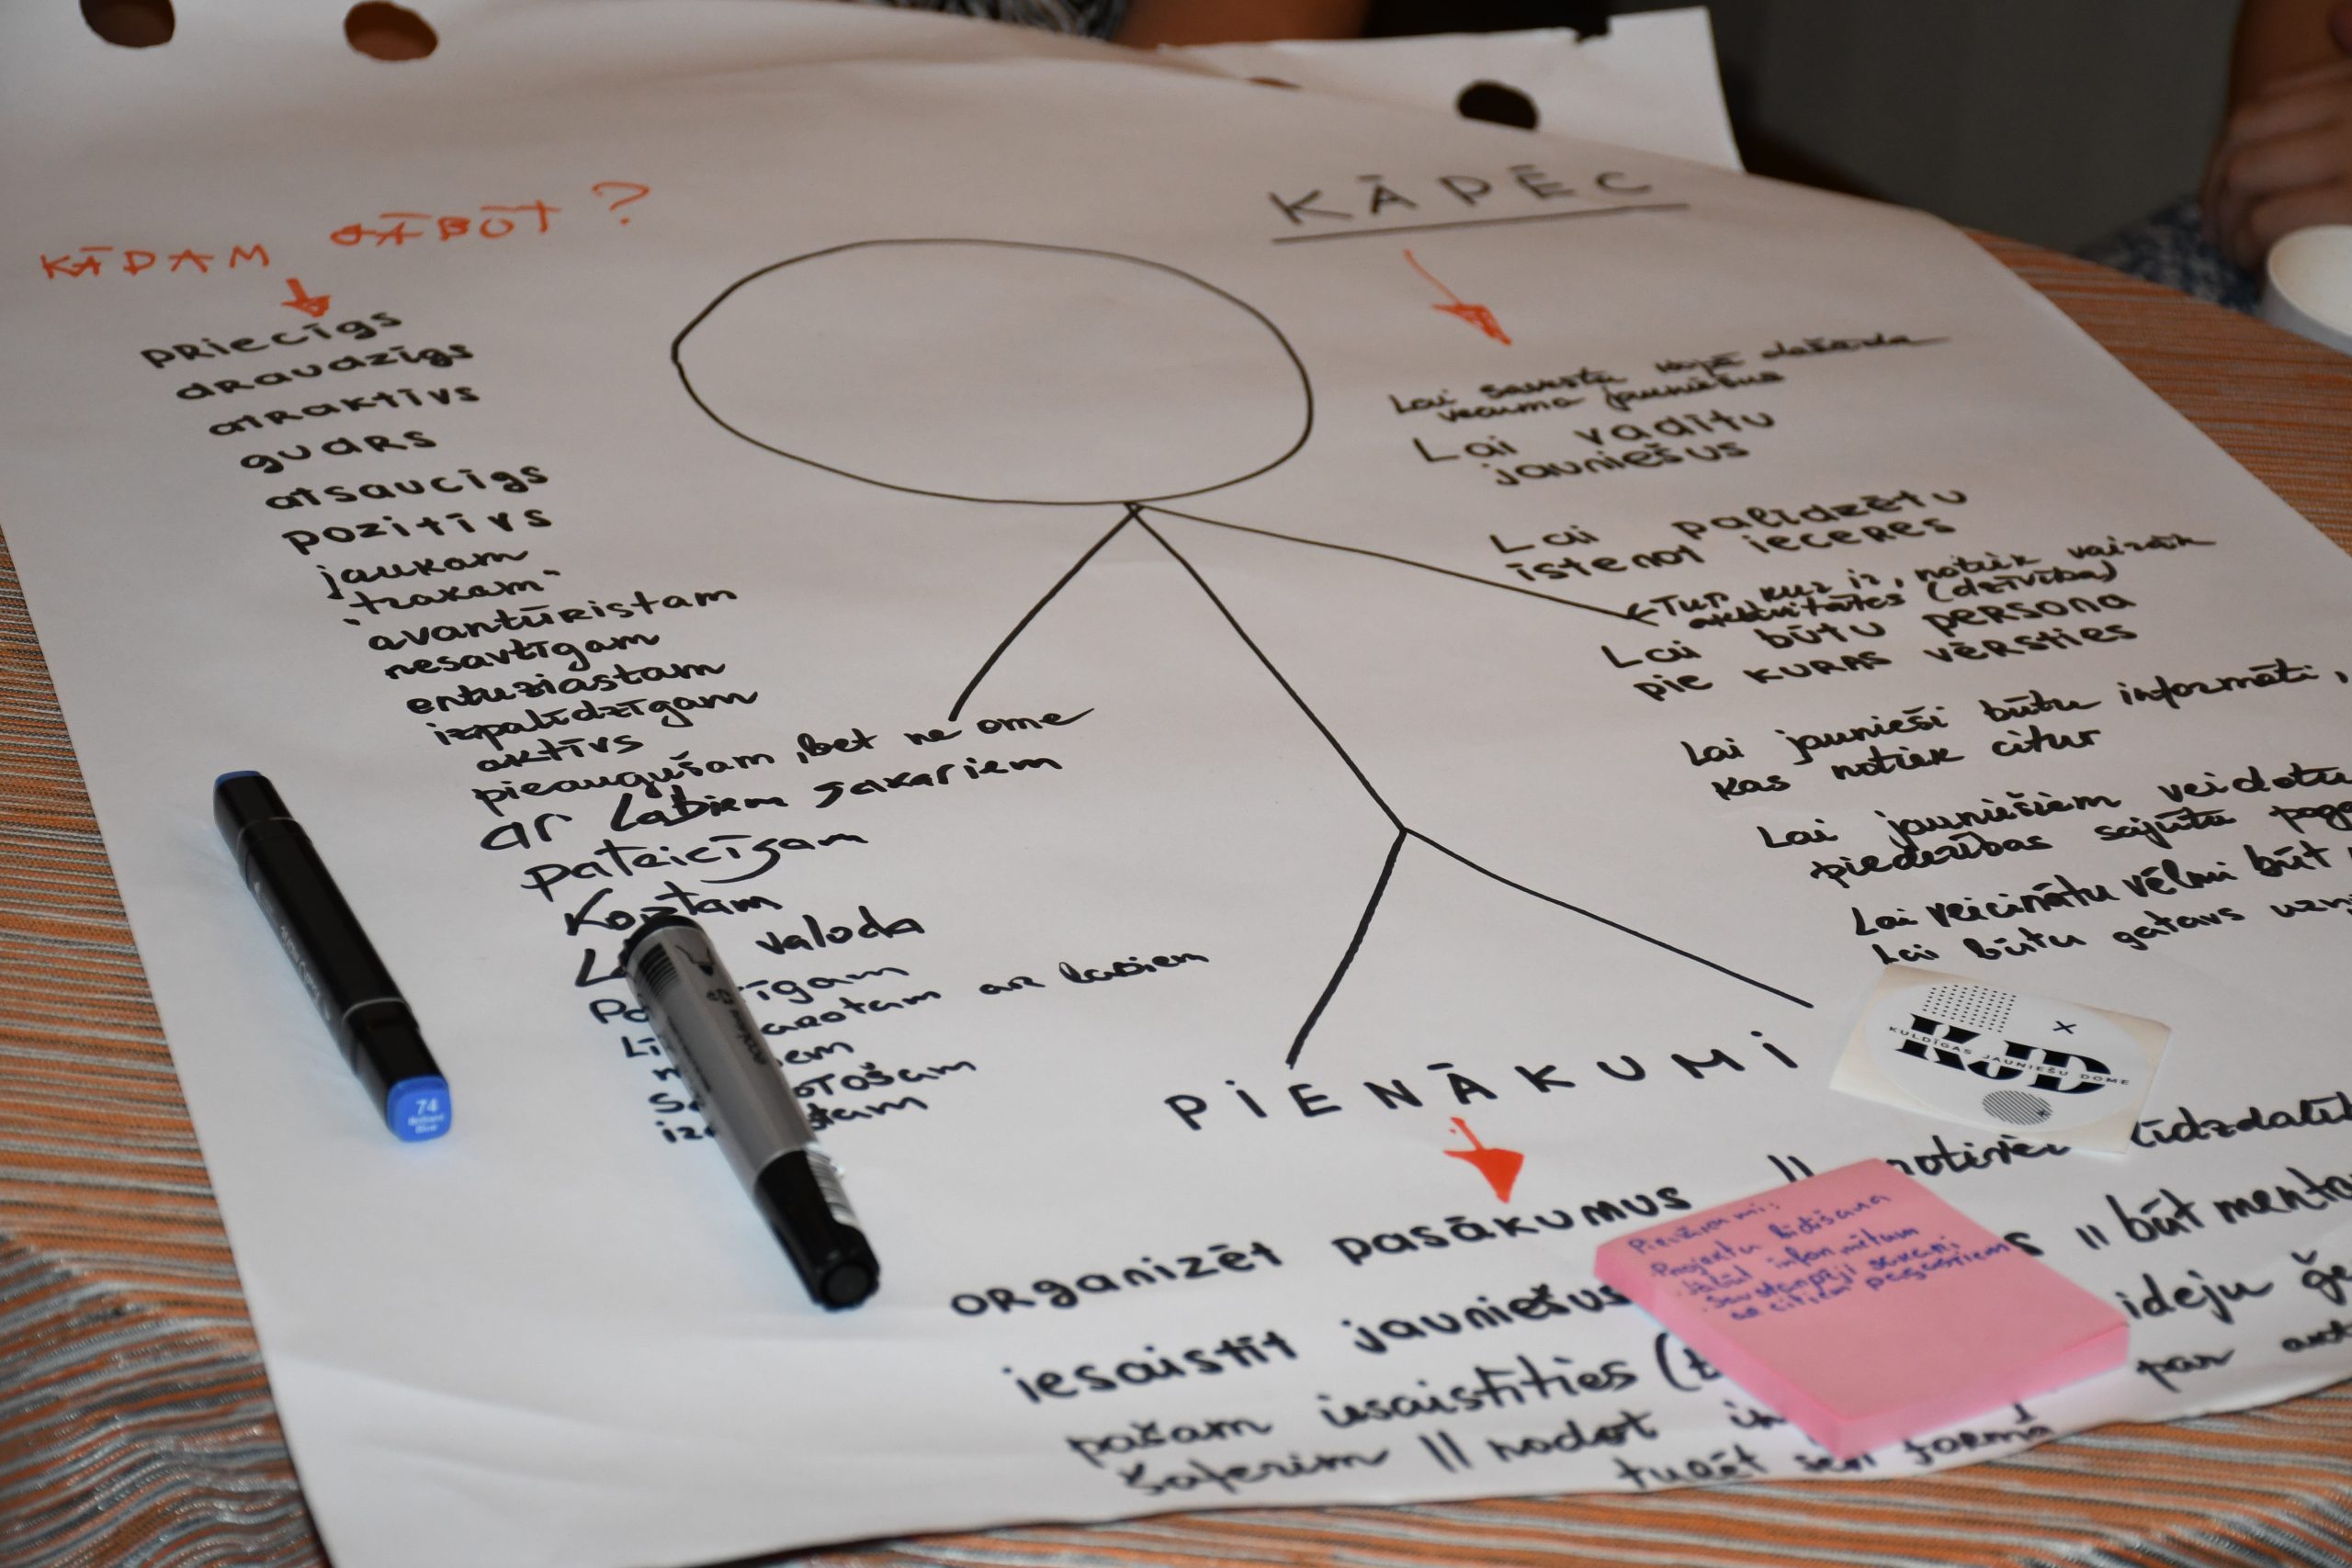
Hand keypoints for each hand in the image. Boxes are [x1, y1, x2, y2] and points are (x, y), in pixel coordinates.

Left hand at [2204, 28, 2351, 269]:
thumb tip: (2337, 18)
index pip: (2263, 104)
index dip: (2226, 153)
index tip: (2224, 193)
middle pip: (2243, 134)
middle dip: (2217, 188)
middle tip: (2221, 233)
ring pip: (2245, 174)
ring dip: (2226, 220)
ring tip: (2240, 252)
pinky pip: (2270, 217)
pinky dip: (2247, 243)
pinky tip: (2254, 263)